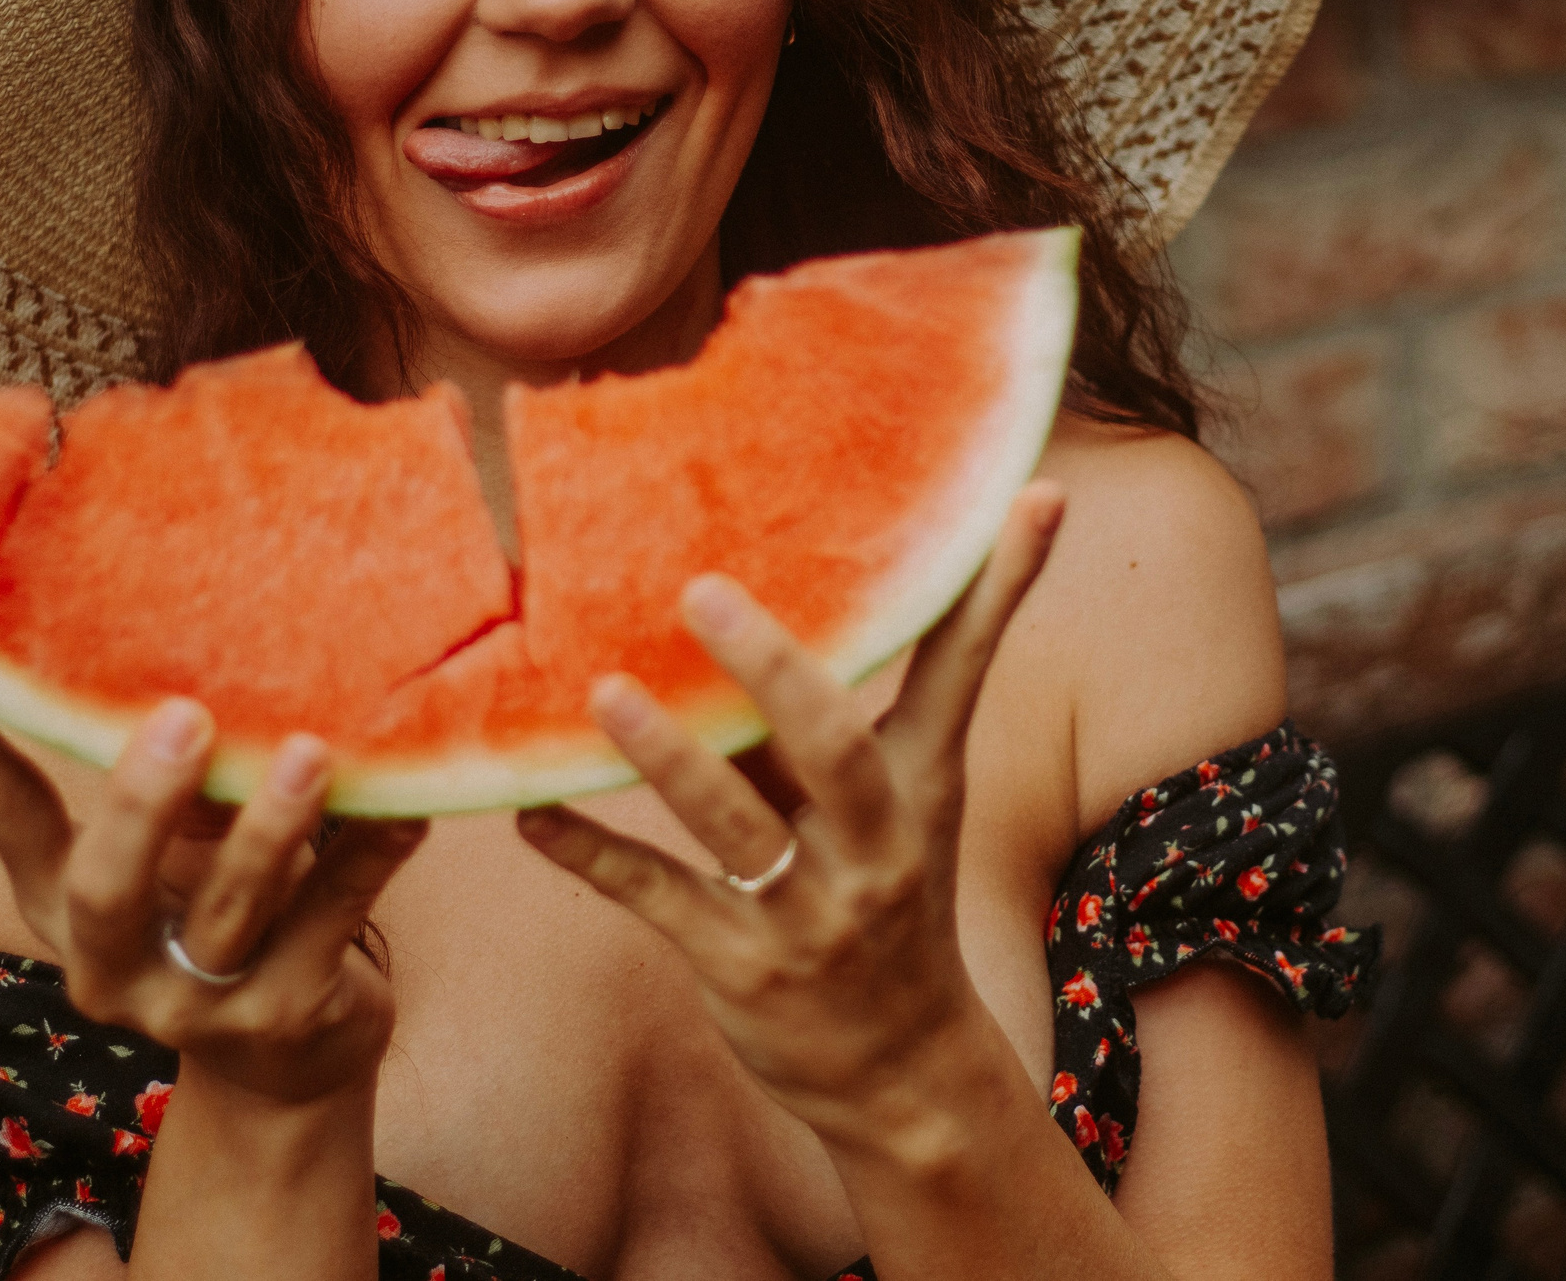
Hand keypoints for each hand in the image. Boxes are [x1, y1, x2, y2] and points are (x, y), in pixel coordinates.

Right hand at [0, 670, 425, 1105]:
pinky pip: (331, 924)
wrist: (289, 1067)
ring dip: (270, 830)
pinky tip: (408, 806)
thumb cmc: (226, 919)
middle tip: (185, 718)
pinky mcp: (284, 1018)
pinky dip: (369, 858)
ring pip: (229, 912)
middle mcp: (114, 967)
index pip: (6, 821)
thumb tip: (197, 665)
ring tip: (309, 754)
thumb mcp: (176, 862)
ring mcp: (197, 1006)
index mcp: (67, 909)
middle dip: (144, 804)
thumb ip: (176, 792)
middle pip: (109, 889)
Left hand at [516, 482, 1065, 1145]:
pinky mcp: (741, 967)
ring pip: (734, 825)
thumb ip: (852, 710)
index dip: (1000, 584)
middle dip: (772, 670)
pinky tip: (529, 815)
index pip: (964, 669)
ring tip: (604, 692)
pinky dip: (592, 855)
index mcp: (922, 786)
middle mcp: (875, 846)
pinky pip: (658, 898)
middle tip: (702, 590)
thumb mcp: (906, 805)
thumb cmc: (890, 901)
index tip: (1035, 493)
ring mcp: (809, 912)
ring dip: (666, 757)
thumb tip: (793, 608)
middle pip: (834, 747)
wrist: (903, 1072)